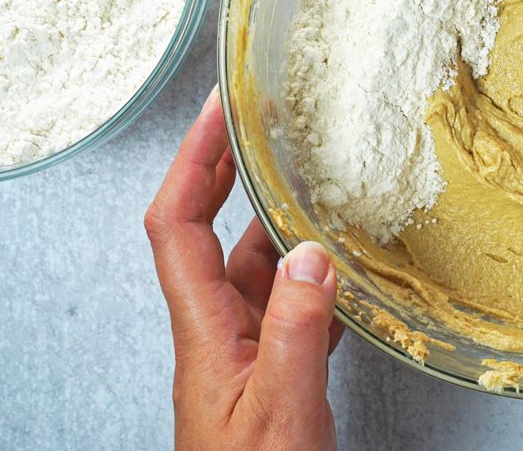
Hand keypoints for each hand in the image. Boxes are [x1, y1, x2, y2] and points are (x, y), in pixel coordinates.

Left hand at [145, 88, 344, 450]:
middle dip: (227, 170)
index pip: (177, 225)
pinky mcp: (275, 370)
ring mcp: (246, 351)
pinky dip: (316, 275)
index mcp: (205, 333)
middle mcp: (218, 332)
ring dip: (280, 221)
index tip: (218, 111)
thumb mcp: (282, 411)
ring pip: (257, 267)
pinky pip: (293, 305)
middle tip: (256, 121)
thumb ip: (299, 332)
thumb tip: (312, 253)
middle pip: (209, 232)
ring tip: (313, 182)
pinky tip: (345, 268)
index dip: (192, 161)